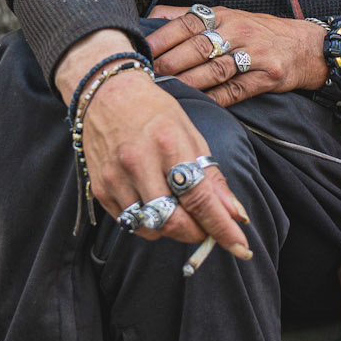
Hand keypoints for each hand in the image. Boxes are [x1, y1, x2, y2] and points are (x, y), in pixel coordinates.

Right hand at [55, 30, 250, 260]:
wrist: (105, 94)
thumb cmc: (153, 111)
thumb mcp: (190, 134)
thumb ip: (211, 177)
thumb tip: (234, 214)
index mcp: (168, 143)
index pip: (199, 198)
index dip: (222, 228)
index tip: (241, 247)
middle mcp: (138, 162)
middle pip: (174, 222)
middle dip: (197, 233)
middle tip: (206, 227)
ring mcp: (115, 178)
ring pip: (151, 229)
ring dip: (171, 229)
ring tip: (175, 207)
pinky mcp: (100, 190)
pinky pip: (130, 224)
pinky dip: (148, 222)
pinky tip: (152, 201)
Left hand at [146, 4, 328, 107]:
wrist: (305, 46)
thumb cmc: (257, 32)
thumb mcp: (227, 15)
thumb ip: (190, 16)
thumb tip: (151, 17)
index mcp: (224, 16)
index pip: (188, 23)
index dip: (163, 37)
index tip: (143, 51)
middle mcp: (238, 32)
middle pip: (199, 47)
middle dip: (171, 63)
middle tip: (149, 76)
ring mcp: (254, 55)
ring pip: (215, 70)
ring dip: (189, 82)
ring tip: (168, 91)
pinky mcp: (266, 77)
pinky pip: (235, 91)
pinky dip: (215, 99)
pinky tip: (198, 104)